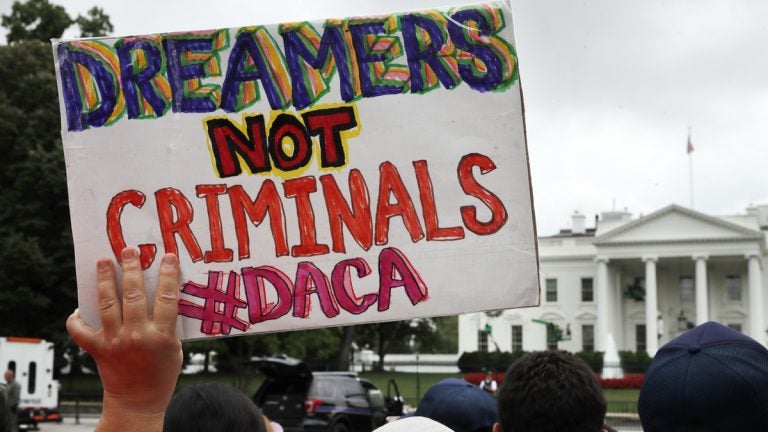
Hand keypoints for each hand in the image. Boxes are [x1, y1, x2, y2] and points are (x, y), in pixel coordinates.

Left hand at [67, 247, 182, 431]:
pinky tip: (79, 307)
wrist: (138, 403)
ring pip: (107, 305)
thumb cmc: (161, 375)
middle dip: (131, 269)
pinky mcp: (98, 349)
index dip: (168, 275)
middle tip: (128, 250)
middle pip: (133, 295)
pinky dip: (76, 318)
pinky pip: (81, 330)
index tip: (168, 257)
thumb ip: (167, 324)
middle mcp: (137, 336)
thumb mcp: (174, 348)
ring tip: (103, 262)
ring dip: (104, 281)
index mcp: (161, 337)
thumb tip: (160, 295)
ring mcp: (115, 342)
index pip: (166, 298)